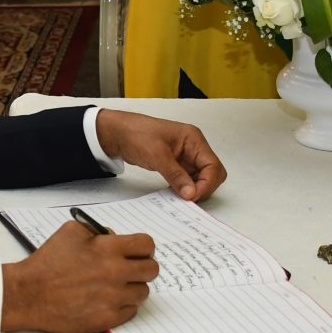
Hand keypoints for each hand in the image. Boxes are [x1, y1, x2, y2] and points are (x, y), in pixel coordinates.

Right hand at [1, 221, 158, 332]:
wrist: (29, 294)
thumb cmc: (47, 263)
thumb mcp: (70, 232)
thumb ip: (98, 231)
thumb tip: (116, 237)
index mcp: (108, 249)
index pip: (147, 245)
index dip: (144, 248)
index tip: (138, 252)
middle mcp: (115, 273)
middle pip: (152, 270)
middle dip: (142, 267)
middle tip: (130, 269)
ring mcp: (113, 298)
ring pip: (143, 292)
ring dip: (132, 288)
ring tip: (113, 286)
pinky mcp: (108, 318)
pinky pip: (131, 311)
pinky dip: (122, 305)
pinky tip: (106, 300)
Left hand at [93, 110, 227, 201]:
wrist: (118, 133)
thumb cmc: (136, 133)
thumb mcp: (157, 155)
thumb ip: (176, 175)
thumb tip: (191, 193)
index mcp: (194, 139)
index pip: (213, 166)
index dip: (207, 184)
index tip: (192, 196)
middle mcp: (193, 148)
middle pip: (211, 173)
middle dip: (203, 187)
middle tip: (187, 199)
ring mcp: (185, 157)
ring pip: (200, 179)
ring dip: (193, 189)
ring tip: (179, 197)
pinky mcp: (176, 164)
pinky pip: (187, 180)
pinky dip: (184, 188)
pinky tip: (174, 193)